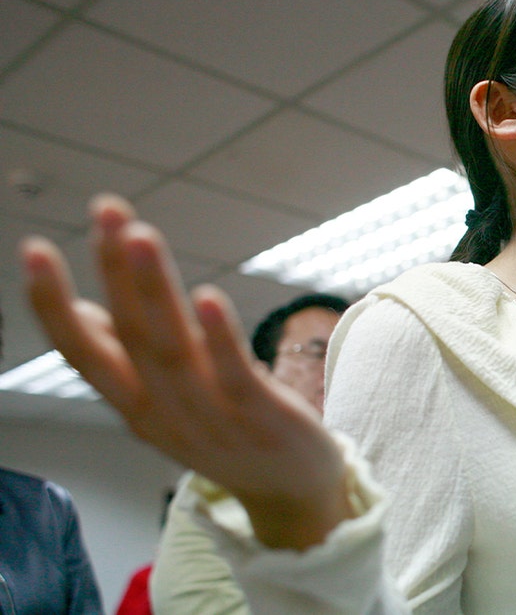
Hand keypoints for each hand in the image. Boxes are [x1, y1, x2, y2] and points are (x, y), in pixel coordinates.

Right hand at [21, 195, 351, 549]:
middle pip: (131, 338)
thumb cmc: (226, 431)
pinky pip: (235, 376)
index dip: (52, 306)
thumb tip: (79, 311)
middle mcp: (164, 414)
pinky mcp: (264, 419)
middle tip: (107, 211)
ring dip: (156, 292)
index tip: (34, 248)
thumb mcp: (164, 401)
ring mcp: (213, 420)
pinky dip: (218, 338)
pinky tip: (206, 295)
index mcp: (135, 405)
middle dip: (116, 272)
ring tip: (141, 236)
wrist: (293, 492)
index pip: (82, 353)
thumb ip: (125, 360)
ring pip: (175, 352)